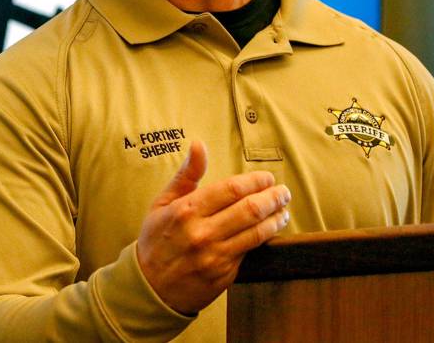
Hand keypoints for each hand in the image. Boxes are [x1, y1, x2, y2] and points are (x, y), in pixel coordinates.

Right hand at [136, 140, 290, 314]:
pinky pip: (250, 251)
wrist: (150, 287)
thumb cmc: (156, 240)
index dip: (255, 181)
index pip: (231, 189)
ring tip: (283, 210)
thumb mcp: (162, 203)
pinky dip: (265, 237)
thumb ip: (186, 175)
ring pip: (257, 232)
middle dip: (273, 197)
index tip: (267, 178)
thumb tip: (199, 146)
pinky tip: (270, 229)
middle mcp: (202, 233)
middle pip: (250, 209)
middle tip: (283, 192)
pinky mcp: (224, 274)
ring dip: (276, 219)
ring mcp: (215, 256)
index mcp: (186, 211)